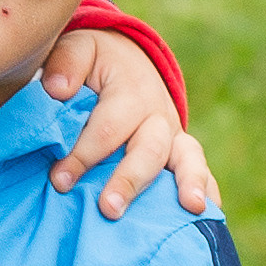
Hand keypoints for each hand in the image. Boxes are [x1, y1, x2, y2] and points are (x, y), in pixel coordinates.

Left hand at [43, 29, 217, 218]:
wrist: (127, 61)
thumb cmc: (94, 63)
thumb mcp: (78, 49)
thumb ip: (67, 63)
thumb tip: (57, 90)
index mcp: (131, 91)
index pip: (108, 128)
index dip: (82, 157)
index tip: (60, 180)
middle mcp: (157, 115)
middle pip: (148, 149)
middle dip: (129, 180)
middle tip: (109, 209)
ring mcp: (174, 135)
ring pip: (186, 159)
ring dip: (189, 183)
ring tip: (192, 208)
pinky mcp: (181, 152)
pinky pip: (201, 172)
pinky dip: (208, 192)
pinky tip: (208, 215)